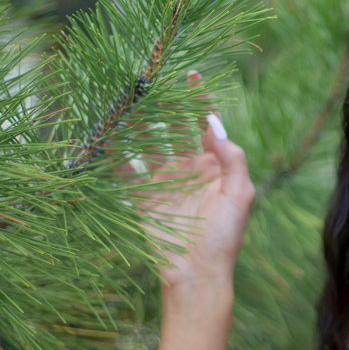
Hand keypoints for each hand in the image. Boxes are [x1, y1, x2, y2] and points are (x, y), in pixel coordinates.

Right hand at [117, 73, 255, 289]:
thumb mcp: (240, 194)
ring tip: (128, 100)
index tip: (191, 74)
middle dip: (164, 104)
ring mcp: (164, 181)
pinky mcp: (142, 197)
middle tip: (151, 80)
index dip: (199, 99)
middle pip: (173, 128)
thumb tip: (213, 122)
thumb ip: (231, 157)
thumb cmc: (225, 237)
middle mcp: (188, 168)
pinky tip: (107, 132)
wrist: (198, 275)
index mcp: (215, 165)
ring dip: (138, 122)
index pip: (206, 124)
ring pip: (148, 143)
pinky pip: (125, 169)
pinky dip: (114, 152)